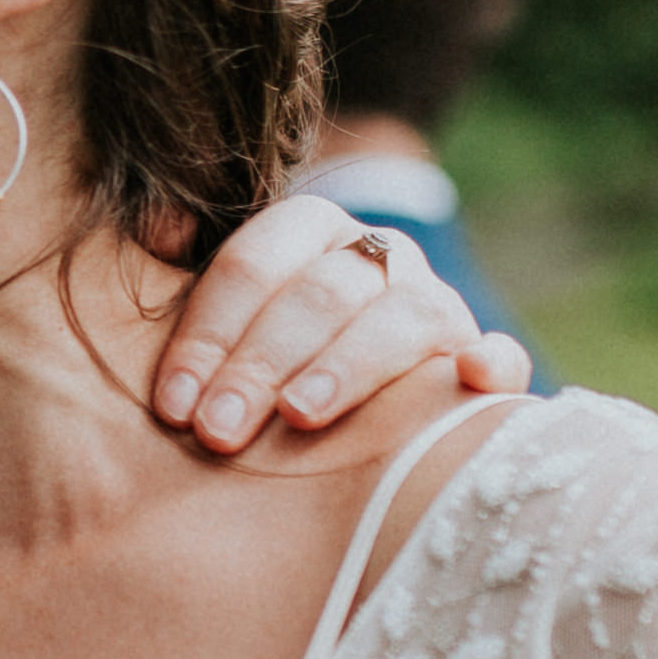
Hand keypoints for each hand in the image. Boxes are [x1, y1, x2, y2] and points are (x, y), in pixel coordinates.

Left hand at [147, 194, 536, 455]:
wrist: (355, 410)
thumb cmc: (268, 366)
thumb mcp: (224, 318)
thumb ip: (186, 275)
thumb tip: (158, 227)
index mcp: (309, 233)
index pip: (253, 263)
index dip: (208, 332)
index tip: (172, 403)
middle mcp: (377, 258)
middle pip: (320, 294)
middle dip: (261, 362)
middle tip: (216, 431)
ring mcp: (436, 305)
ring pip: (400, 317)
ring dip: (346, 365)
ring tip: (298, 416)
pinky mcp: (481, 359)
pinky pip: (499, 354)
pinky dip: (491, 363)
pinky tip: (469, 378)